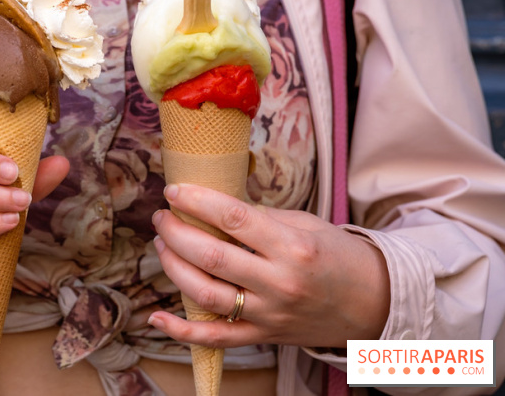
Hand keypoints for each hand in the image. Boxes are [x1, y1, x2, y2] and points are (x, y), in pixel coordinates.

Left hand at [148, 183, 389, 349]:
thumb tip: (213, 208)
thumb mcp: (306, 225)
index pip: (233, 218)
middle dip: (176, 232)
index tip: (174, 191)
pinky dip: (181, 332)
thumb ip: (260, 219)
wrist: (375, 303)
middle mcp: (279, 282)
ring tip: (162, 245)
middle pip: (211, 256)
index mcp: (292, 247)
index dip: (197, 201)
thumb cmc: (338, 256)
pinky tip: (155, 317)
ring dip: (173, 267)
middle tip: (162, 217)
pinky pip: (216, 339)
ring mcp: (269, 314)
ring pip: (206, 294)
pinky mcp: (263, 337)